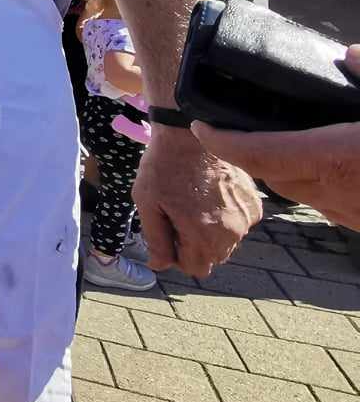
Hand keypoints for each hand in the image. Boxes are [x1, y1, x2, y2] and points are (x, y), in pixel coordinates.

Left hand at [132, 126, 261, 275]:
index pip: (194, 268)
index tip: (169, 234)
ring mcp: (246, 218)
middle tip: (178, 217)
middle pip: (212, 258)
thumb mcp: (147, 203)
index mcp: (203, 236)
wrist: (190, 133)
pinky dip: (226, 218)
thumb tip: (160, 266)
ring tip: (194, 204)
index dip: (177, 255)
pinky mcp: (255, 204)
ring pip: (227, 243)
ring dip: (211, 233)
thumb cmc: (163, 166)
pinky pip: (239, 225)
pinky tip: (210, 197)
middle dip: (194, 246)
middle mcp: (231, 232)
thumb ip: (156, 240)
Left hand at [191, 43, 359, 227]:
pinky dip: (316, 184)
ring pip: (302, 194)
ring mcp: (356, 215)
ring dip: (283, 171)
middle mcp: (340, 193)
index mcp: (339, 157)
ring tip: (274, 141)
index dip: (224, 143)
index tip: (200, 129)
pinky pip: (331, 206)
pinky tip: (325, 163)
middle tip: (235, 129)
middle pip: (274, 176)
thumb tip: (353, 55)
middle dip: (251, 155)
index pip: (260, 153)